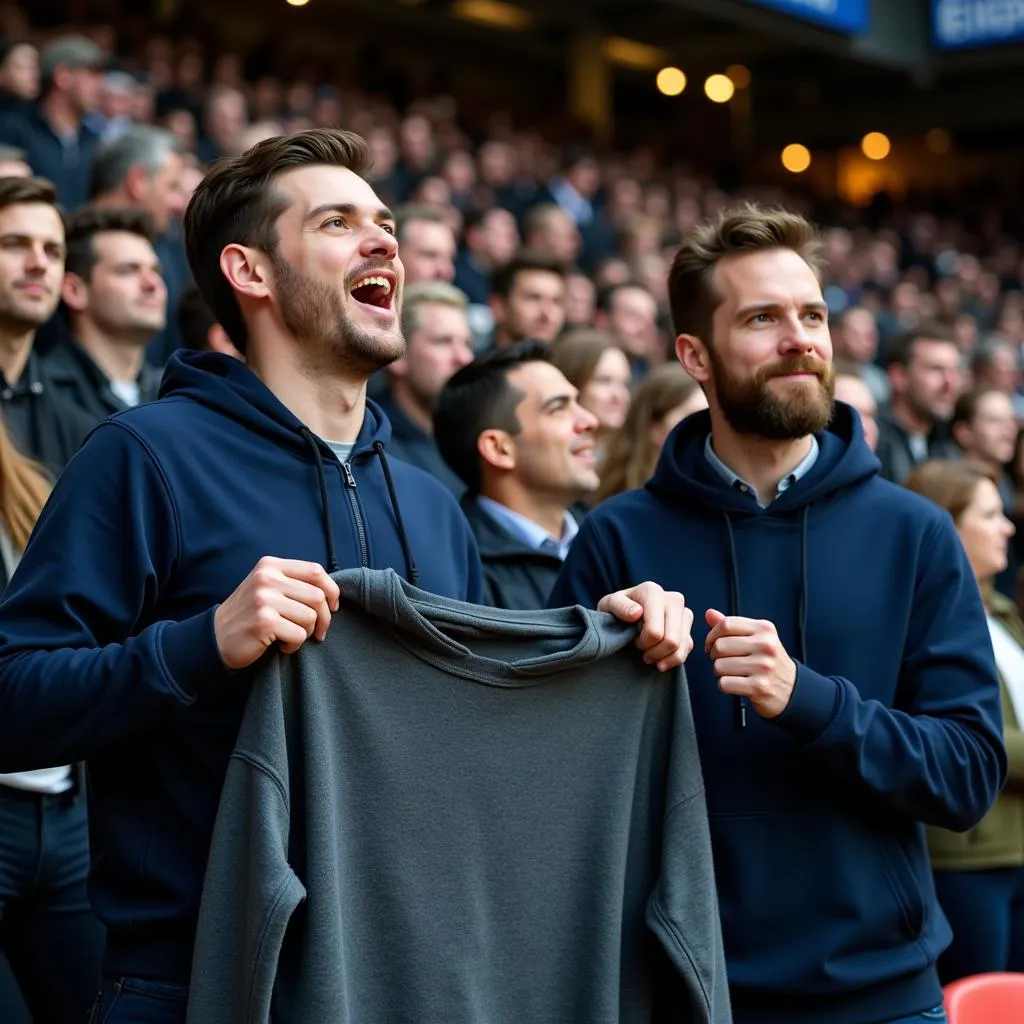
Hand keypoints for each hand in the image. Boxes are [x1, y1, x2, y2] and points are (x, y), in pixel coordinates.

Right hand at [214, 557, 341, 670]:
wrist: (215, 637)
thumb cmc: (249, 615)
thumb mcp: (267, 588)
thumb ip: (293, 583)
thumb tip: (332, 592)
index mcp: (270, 566)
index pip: (315, 571)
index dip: (331, 590)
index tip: (332, 607)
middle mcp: (267, 578)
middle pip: (318, 596)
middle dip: (324, 618)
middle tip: (317, 632)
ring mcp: (264, 599)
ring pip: (311, 617)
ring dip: (306, 633)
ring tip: (290, 636)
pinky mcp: (264, 621)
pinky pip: (299, 635)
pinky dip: (294, 645)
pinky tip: (280, 645)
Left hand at [598, 582, 693, 670]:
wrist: (627, 612)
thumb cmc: (617, 609)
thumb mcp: (609, 605)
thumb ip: (619, 606)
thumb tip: (636, 613)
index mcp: (652, 592)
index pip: (655, 631)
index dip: (643, 643)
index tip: (633, 641)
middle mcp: (673, 599)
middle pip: (671, 640)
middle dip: (654, 652)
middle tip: (641, 650)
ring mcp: (684, 611)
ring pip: (682, 646)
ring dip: (663, 657)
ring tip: (649, 655)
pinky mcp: (688, 625)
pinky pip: (688, 648)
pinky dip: (673, 659)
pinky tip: (660, 659)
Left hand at [704, 609, 795, 718]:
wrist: (792, 689)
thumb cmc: (768, 660)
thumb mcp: (756, 638)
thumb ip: (732, 626)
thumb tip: (709, 613)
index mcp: (764, 629)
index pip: (726, 624)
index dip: (712, 635)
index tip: (712, 644)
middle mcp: (766, 645)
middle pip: (720, 645)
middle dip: (715, 655)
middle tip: (724, 660)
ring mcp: (763, 667)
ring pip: (719, 666)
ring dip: (720, 672)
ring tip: (733, 672)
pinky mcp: (759, 687)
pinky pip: (724, 683)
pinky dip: (725, 685)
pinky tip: (737, 684)